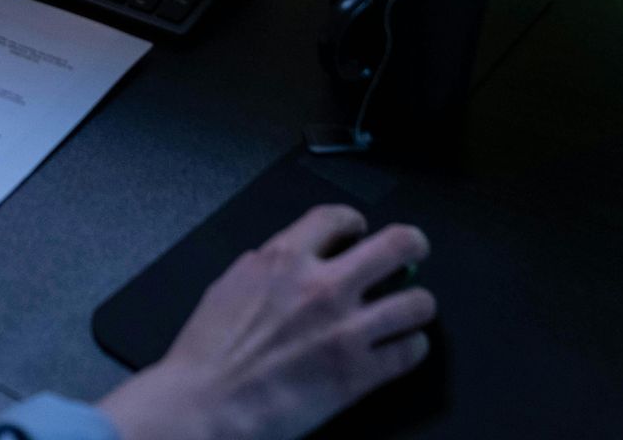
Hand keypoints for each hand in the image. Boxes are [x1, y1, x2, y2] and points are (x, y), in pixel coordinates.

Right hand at [98, 206, 434, 439]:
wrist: (205, 406)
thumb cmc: (207, 355)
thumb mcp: (230, 285)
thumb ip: (269, 266)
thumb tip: (294, 259)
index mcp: (284, 259)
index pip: (337, 217)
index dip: (354, 221)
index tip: (359, 230)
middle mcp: (322, 286)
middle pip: (396, 245)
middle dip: (412, 245)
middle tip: (413, 252)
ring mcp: (345, 330)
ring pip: (418, 302)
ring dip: (417, 304)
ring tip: (411, 308)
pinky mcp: (358, 373)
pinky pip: (410, 351)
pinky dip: (410, 348)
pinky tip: (401, 349)